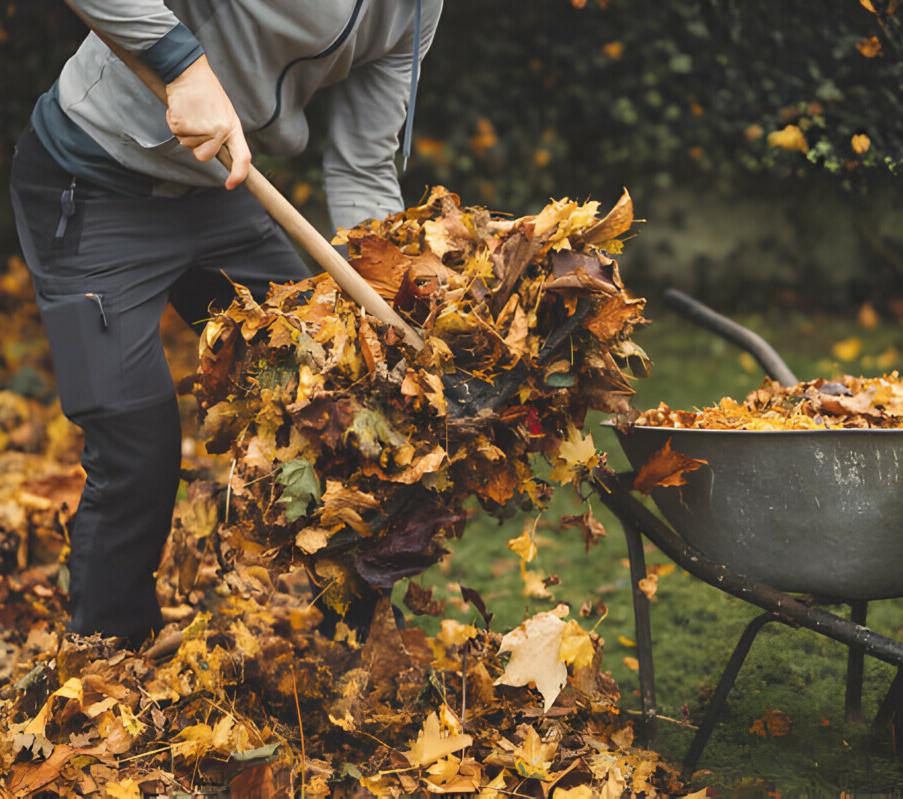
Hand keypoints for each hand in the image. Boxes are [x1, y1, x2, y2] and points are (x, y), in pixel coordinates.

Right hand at [164, 55, 250, 188]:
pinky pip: (176, 134)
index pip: (242, 157)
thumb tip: (220, 154)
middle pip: (204, 156)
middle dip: (197, 146)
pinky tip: (182, 109)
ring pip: (188, 145)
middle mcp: (219, 131)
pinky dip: (175, 123)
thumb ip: (225, 135)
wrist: (189, 72)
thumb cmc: (208, 93)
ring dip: (186, 132)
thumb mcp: (225, 113)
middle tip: (198, 123)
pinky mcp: (182, 124)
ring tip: (192, 112)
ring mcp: (200, 129)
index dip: (239, 174)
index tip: (230, 184)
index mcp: (232, 128)